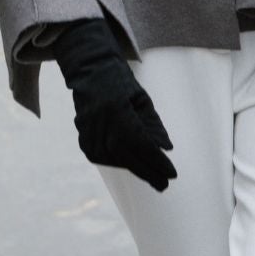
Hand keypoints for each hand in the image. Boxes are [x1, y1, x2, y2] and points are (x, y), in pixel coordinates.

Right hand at [54, 19, 176, 191]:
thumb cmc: (121, 82)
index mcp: (116, 108)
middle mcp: (99, 121)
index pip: (139, 142)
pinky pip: (102, 157)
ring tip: (151, 173)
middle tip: (164, 184)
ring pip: (113, 159)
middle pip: (126, 156)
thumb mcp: (143, 100)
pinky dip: (118, 162)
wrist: (90, 72)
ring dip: (134, 168)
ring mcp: (87, 130)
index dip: (156, 160)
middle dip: (148, 171)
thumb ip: (153, 125)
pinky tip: (131, 163)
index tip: (172, 173)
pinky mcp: (82, 138)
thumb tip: (166, 150)